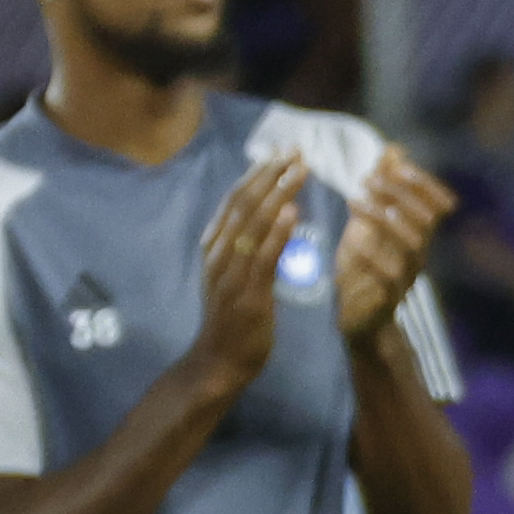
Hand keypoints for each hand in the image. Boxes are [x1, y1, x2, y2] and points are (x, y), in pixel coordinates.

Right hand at [191, 156, 306, 390]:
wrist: (219, 361)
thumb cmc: (233, 319)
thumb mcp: (235, 274)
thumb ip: (248, 246)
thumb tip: (273, 214)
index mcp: (214, 245)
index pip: (235, 200)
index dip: (258, 174)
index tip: (281, 154)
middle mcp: (218, 253)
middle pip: (244, 204)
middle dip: (270, 174)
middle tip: (296, 152)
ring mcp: (230, 273)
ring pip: (253, 224)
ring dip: (278, 193)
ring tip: (300, 170)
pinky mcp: (247, 294)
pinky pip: (262, 257)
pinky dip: (277, 232)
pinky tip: (292, 211)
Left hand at [326, 148, 456, 348]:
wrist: (359, 319)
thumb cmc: (365, 267)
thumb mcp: (369, 222)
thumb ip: (383, 188)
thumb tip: (395, 149)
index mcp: (417, 236)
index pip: (437, 205)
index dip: (423, 183)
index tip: (396, 165)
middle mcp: (418, 256)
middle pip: (426, 220)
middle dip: (400, 195)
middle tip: (366, 179)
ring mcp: (405, 278)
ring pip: (411, 244)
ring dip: (384, 218)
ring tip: (354, 201)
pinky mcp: (387, 299)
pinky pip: (388, 276)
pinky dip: (372, 255)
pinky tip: (353, 240)